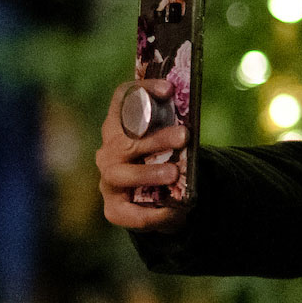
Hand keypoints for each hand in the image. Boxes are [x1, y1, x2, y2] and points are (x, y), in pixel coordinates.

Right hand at [97, 80, 190, 231]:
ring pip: (123, 174)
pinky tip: (175, 210)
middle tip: (184, 136)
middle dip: (156, 138)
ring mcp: (109, 180)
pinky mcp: (114, 209)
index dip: (142, 90)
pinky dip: (155, 212)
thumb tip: (192, 124)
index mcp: (119, 127)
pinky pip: (131, 213)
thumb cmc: (163, 161)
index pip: (122, 99)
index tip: (169, 89)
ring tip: (174, 173)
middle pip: (125, 141)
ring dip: (150, 172)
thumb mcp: (169, 143)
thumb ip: (175, 131)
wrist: (160, 200)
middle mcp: (109, 152)